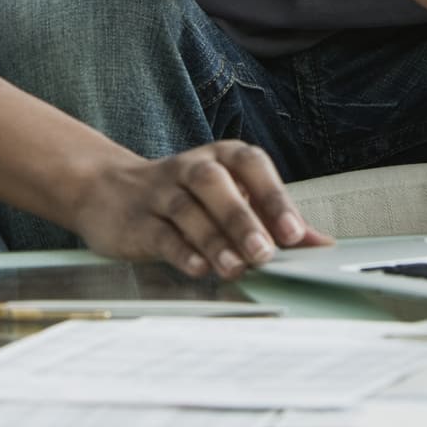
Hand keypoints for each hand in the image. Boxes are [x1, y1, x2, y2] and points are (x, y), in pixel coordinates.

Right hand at [72, 142, 331, 279]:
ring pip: (186, 209)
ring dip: (213, 239)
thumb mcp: (229, 199)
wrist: (106, 191)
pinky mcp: (137, 220)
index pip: (250, 164)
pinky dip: (179, 250)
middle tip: (265, 253)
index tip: (293, 233)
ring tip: (235, 269)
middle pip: (215, 183)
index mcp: (221, 158)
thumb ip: (271, 220)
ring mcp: (160, 192)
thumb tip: (321, 245)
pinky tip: (197, 268)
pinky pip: (159, 231)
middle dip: (242, 218)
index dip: (273, 196)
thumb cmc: (183, 198)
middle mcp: (191, 169)